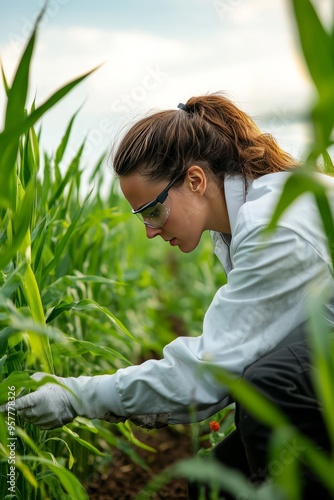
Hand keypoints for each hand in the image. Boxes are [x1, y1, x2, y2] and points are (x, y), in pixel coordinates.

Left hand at [0, 372, 125, 429]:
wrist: (76, 397)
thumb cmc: (57, 384)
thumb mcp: (41, 378)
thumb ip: (26, 383)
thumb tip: (14, 391)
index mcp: (38, 398)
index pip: (17, 404)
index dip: (6, 407)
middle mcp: (40, 411)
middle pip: (22, 413)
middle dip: (21, 408)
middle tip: (27, 401)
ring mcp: (45, 420)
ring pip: (29, 419)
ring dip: (29, 413)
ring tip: (40, 404)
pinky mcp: (50, 426)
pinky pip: (38, 424)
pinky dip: (38, 418)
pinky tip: (46, 410)